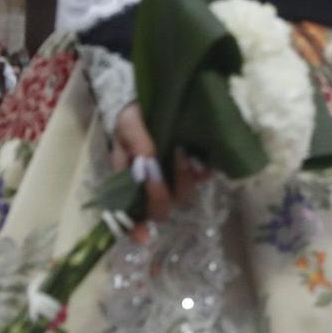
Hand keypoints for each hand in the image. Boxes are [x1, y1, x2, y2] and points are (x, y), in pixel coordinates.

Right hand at [109, 104, 205, 242]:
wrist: (161, 95)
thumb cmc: (135, 115)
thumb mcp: (128, 124)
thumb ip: (136, 143)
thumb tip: (148, 163)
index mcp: (130, 179)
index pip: (130, 212)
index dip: (135, 228)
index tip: (144, 237)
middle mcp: (153, 183)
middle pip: (160, 205)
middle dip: (163, 193)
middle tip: (166, 166)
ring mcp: (175, 175)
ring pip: (182, 194)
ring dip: (183, 179)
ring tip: (183, 153)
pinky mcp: (196, 164)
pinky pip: (203, 177)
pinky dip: (203, 172)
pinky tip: (201, 160)